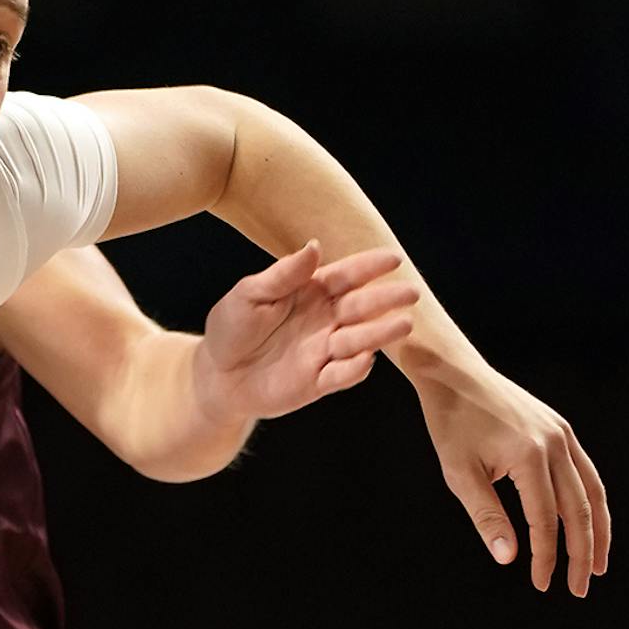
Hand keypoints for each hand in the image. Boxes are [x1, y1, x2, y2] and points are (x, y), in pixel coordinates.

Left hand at [191, 241, 418, 428]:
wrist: (217, 375)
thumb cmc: (231, 329)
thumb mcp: (249, 295)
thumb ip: (282, 275)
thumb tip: (314, 246)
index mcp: (312, 291)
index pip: (346, 276)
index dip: (369, 268)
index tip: (393, 259)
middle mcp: (326, 319)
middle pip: (360, 307)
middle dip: (386, 300)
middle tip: (411, 293)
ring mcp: (324, 351)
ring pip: (358, 341)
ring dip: (380, 334)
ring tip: (403, 325)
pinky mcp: (317, 382)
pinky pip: (341, 376)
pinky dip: (354, 369)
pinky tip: (365, 359)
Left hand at [409, 359, 610, 595]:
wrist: (456, 376)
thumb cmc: (451, 425)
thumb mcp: (460, 474)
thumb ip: (486, 516)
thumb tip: (509, 558)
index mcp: (530, 457)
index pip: (545, 520)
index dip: (545, 556)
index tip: (541, 584)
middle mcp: (557, 445)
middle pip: (580, 510)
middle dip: (583, 553)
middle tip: (581, 588)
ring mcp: (564, 435)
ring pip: (592, 492)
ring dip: (597, 531)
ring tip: (599, 564)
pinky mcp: (562, 431)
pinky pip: (586, 473)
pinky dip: (590, 503)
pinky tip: (588, 526)